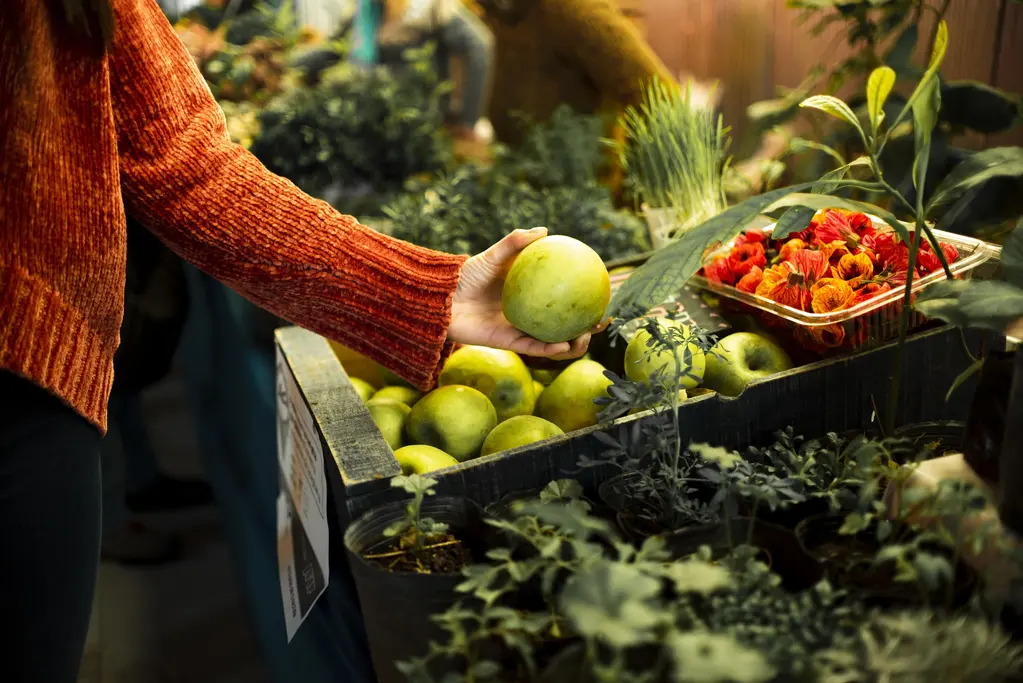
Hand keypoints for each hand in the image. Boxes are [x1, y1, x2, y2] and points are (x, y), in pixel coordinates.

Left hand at [448, 228, 606, 359]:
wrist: (441, 299)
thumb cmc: (465, 275)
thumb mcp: (492, 255)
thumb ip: (515, 243)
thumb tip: (545, 230)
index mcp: (528, 293)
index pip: (560, 296)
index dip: (582, 298)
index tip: (601, 293)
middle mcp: (527, 313)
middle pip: (563, 323)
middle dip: (586, 326)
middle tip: (601, 321)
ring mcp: (518, 329)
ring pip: (552, 341)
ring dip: (572, 344)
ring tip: (586, 338)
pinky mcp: (507, 343)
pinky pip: (533, 347)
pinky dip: (549, 348)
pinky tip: (564, 345)